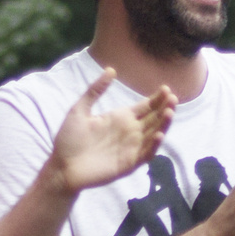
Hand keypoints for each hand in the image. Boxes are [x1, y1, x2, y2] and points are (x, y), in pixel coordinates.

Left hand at [48, 69, 171, 194]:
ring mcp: (130, 148)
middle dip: (165, 108)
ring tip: (169, 112)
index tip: (165, 89)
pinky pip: (145, 154)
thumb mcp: (80, 109)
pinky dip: (153, 145)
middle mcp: (129, 132)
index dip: (156, 99)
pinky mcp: (128, 164)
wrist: (61, 166)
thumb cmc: (69, 139)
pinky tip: (158, 134)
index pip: (145, 107)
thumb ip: (95, 90)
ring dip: (163, 124)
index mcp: (120, 118)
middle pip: (153, 119)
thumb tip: (111, 70)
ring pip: (153, 135)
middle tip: (172, 98)